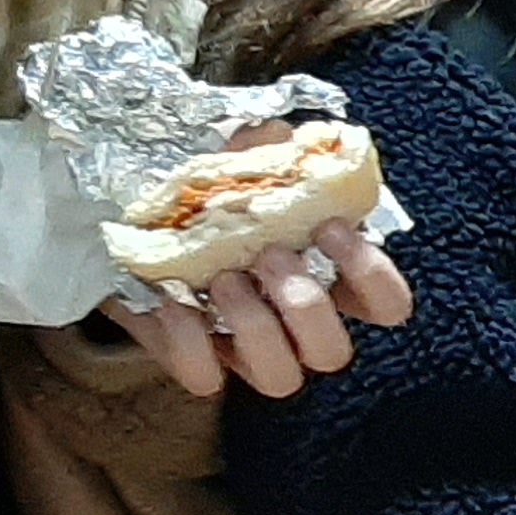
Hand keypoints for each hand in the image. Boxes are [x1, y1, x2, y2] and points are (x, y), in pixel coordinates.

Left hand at [103, 121, 413, 397]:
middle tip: (271, 257)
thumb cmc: (204, 197)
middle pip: (333, 352)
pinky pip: (206, 379)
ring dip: (255, 327)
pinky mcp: (196, 362)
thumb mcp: (237, 164)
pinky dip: (190, 342)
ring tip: (223, 277)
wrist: (128, 224)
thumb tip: (282, 136)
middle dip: (305, 305)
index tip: (330, 228)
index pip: (387, 304)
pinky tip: (174, 298)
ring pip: (281, 377)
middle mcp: (296, 328)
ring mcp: (248, 352)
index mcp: (329, 281)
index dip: (371, 275)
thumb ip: (268, 150)